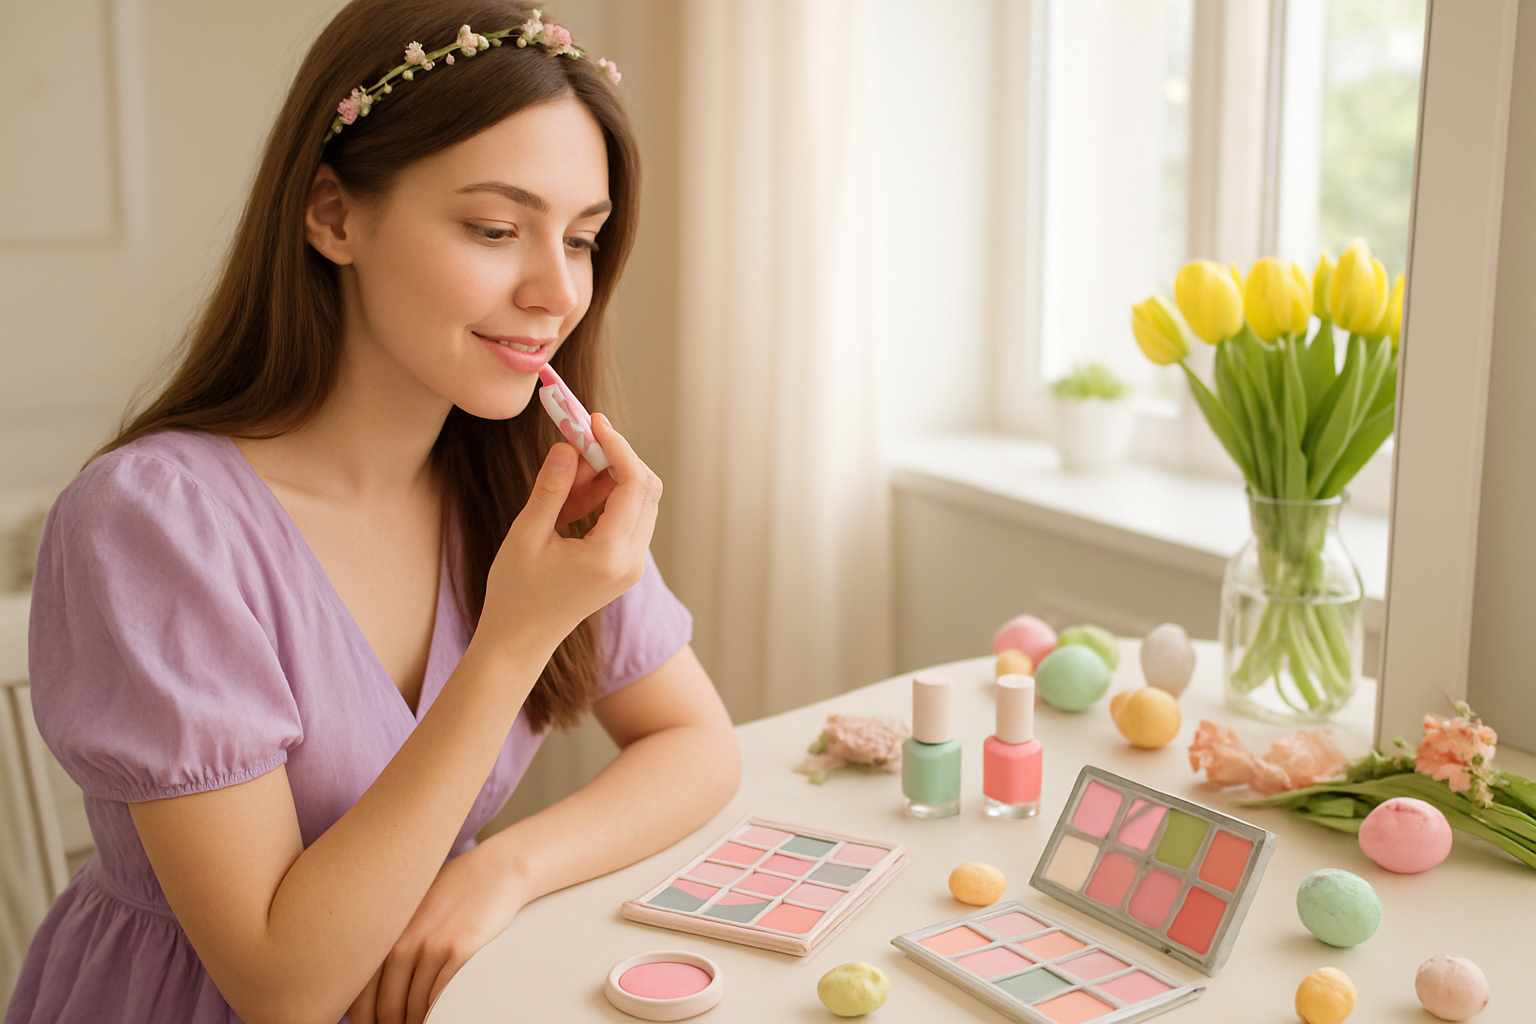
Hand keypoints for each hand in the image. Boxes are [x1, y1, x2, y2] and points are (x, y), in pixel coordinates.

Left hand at [345, 845, 527, 1023]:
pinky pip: (440, 999)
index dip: (367, 1021)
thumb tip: (370, 982)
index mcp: (383, 934)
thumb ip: (391, 942)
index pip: (360, 996)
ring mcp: (429, 947)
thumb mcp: (411, 911)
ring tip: (421, 1023)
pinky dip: (439, 1014)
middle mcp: (400, 942)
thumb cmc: (454, 891)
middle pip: (385, 1009)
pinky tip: (441, 1014)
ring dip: (417, 1023)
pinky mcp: (458, 951)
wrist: (495, 870)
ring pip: (413, 1008)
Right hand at [478, 415, 661, 658]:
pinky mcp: (625, 566)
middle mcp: (631, 562)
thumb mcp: (526, 536)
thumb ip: (550, 488)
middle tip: (577, 440)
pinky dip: (605, 498)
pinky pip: (628, 517)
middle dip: (615, 457)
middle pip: (646, 488)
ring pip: (639, 501)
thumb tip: (568, 446)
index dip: (616, 446)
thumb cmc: (515, 593)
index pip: (633, 484)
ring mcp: (632, 566)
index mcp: (610, 556)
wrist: (520, 641)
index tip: (592, 422)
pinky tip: (569, 502)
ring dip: (608, 478)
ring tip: (563, 482)